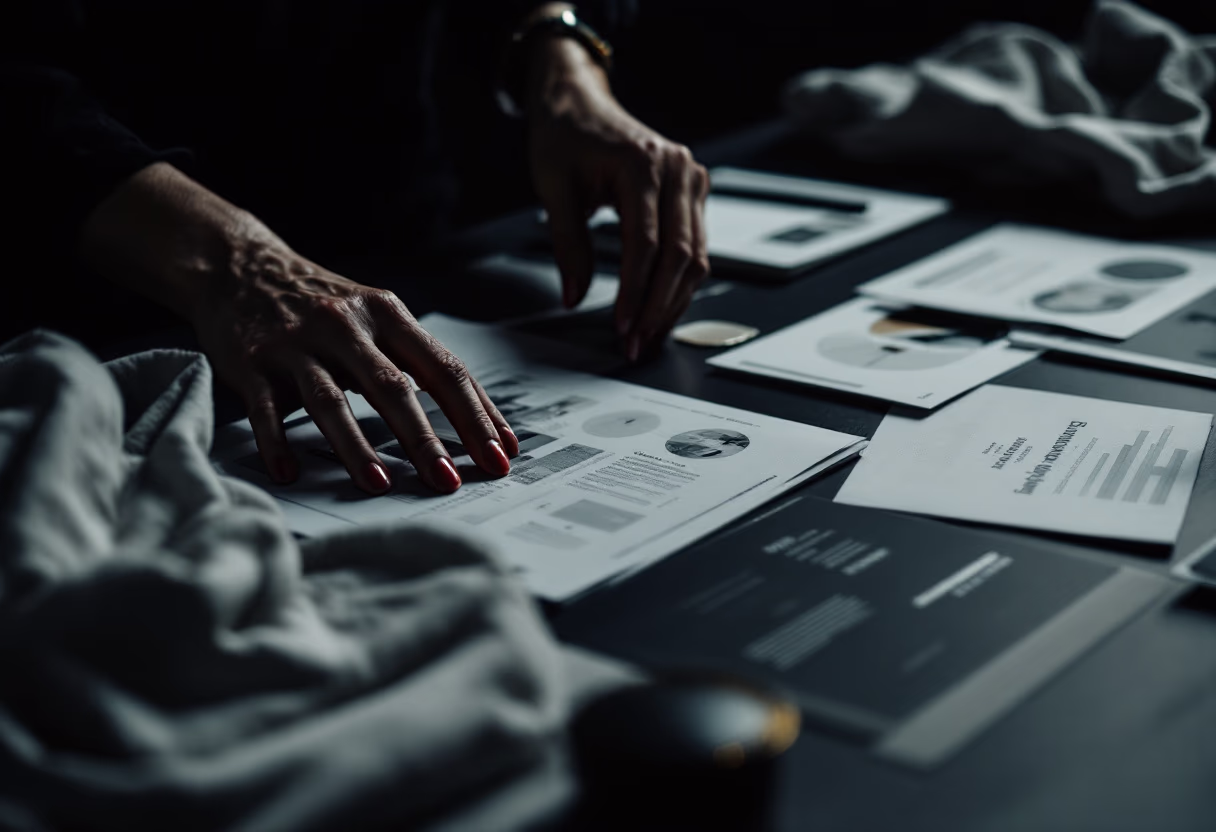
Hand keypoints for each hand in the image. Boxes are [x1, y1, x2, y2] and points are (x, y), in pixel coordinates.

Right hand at [81, 164, 518, 494]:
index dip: (475, 415)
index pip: (443, 369)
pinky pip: (266, 409)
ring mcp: (297, 343)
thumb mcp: (377, 317)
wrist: (238, 265)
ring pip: (332, 401)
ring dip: (357, 447)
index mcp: (388, 314)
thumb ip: (419, 364)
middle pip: (393, 387)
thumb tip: (484, 424)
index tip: (500, 455)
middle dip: (425, 439)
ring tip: (380, 485)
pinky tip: (290, 471)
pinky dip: (277, 442)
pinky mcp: (251, 361)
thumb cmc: (324, 305)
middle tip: (450, 482)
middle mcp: (346, 324)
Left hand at [527, 35, 710, 360]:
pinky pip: (695, 248)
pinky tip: (658, 310)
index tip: (621, 327)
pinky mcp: (694, 193)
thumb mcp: (554, 189)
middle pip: (681, 255)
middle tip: (635, 344)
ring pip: (696, 257)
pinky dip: (678, 284)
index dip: (635, 292)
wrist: (579, 103)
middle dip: (657, 307)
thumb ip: (566, 244)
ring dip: (672, 303)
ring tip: (647, 337)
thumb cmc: (564, 138)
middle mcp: (678, 170)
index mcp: (643, 163)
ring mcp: (692, 180)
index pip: (647, 244)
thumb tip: (573, 296)